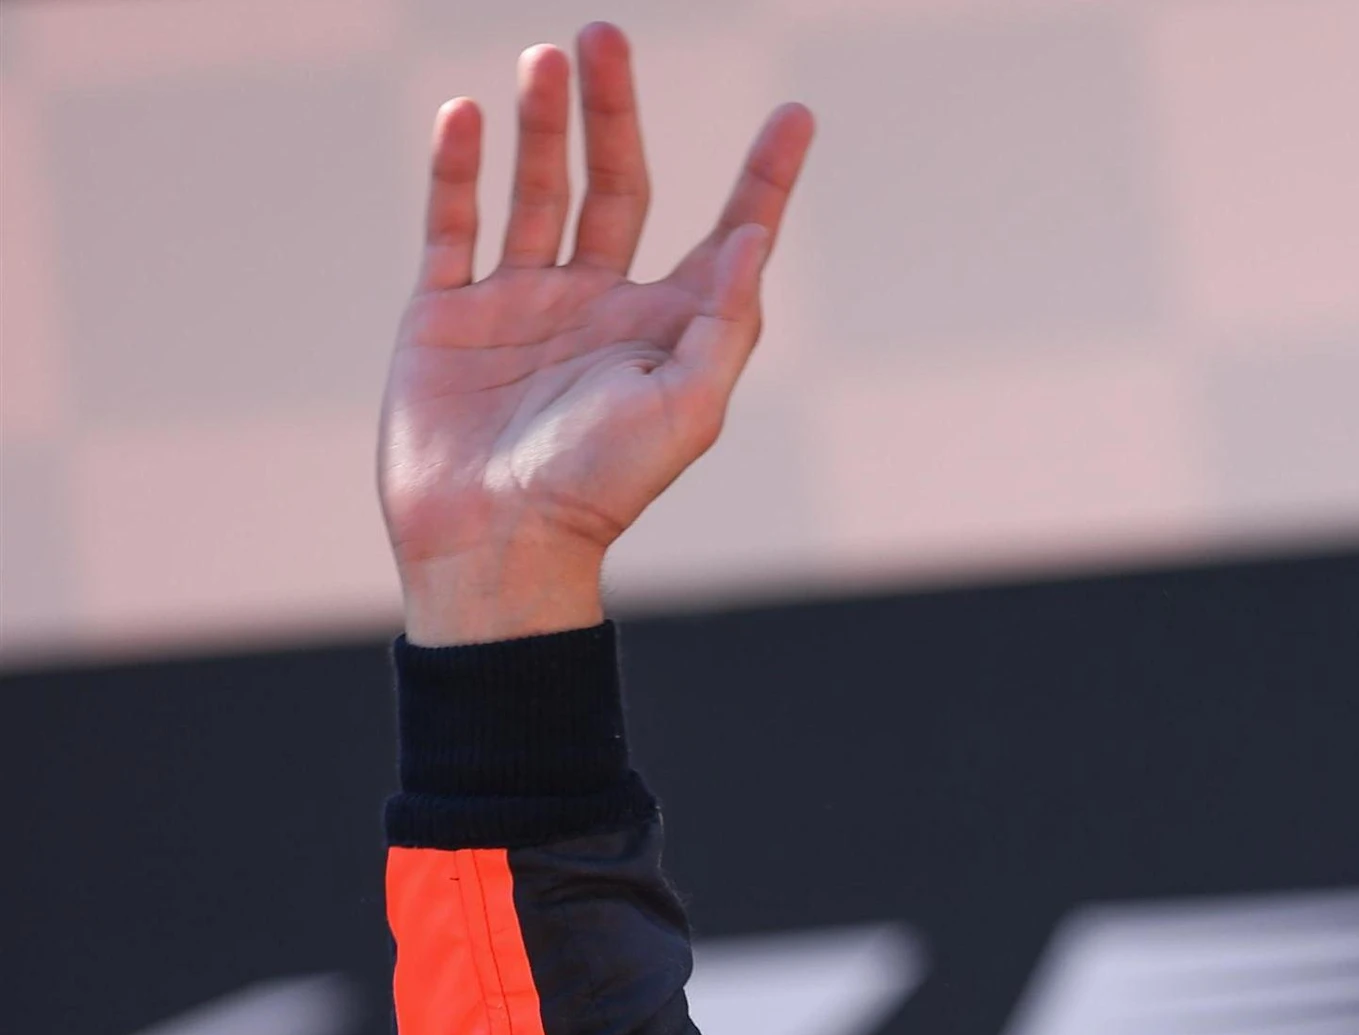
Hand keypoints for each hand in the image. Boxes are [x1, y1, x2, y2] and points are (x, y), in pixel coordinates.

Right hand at [380, 24, 811, 644]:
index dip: (762, 176)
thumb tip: (758, 236)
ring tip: (549, 57)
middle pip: (617, 184)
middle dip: (615, 112)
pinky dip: (458, 169)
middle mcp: (598, 304)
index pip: (725, 234)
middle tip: (606, 36)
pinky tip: (467, 114)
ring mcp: (521, 302)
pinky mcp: (447, 312)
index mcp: (667, 328)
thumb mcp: (686, 408)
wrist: (495, 543)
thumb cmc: (601, 489)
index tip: (795, 115)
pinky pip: (454, 224)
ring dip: (545, 124)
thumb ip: (724, 321)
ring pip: (539, 189)